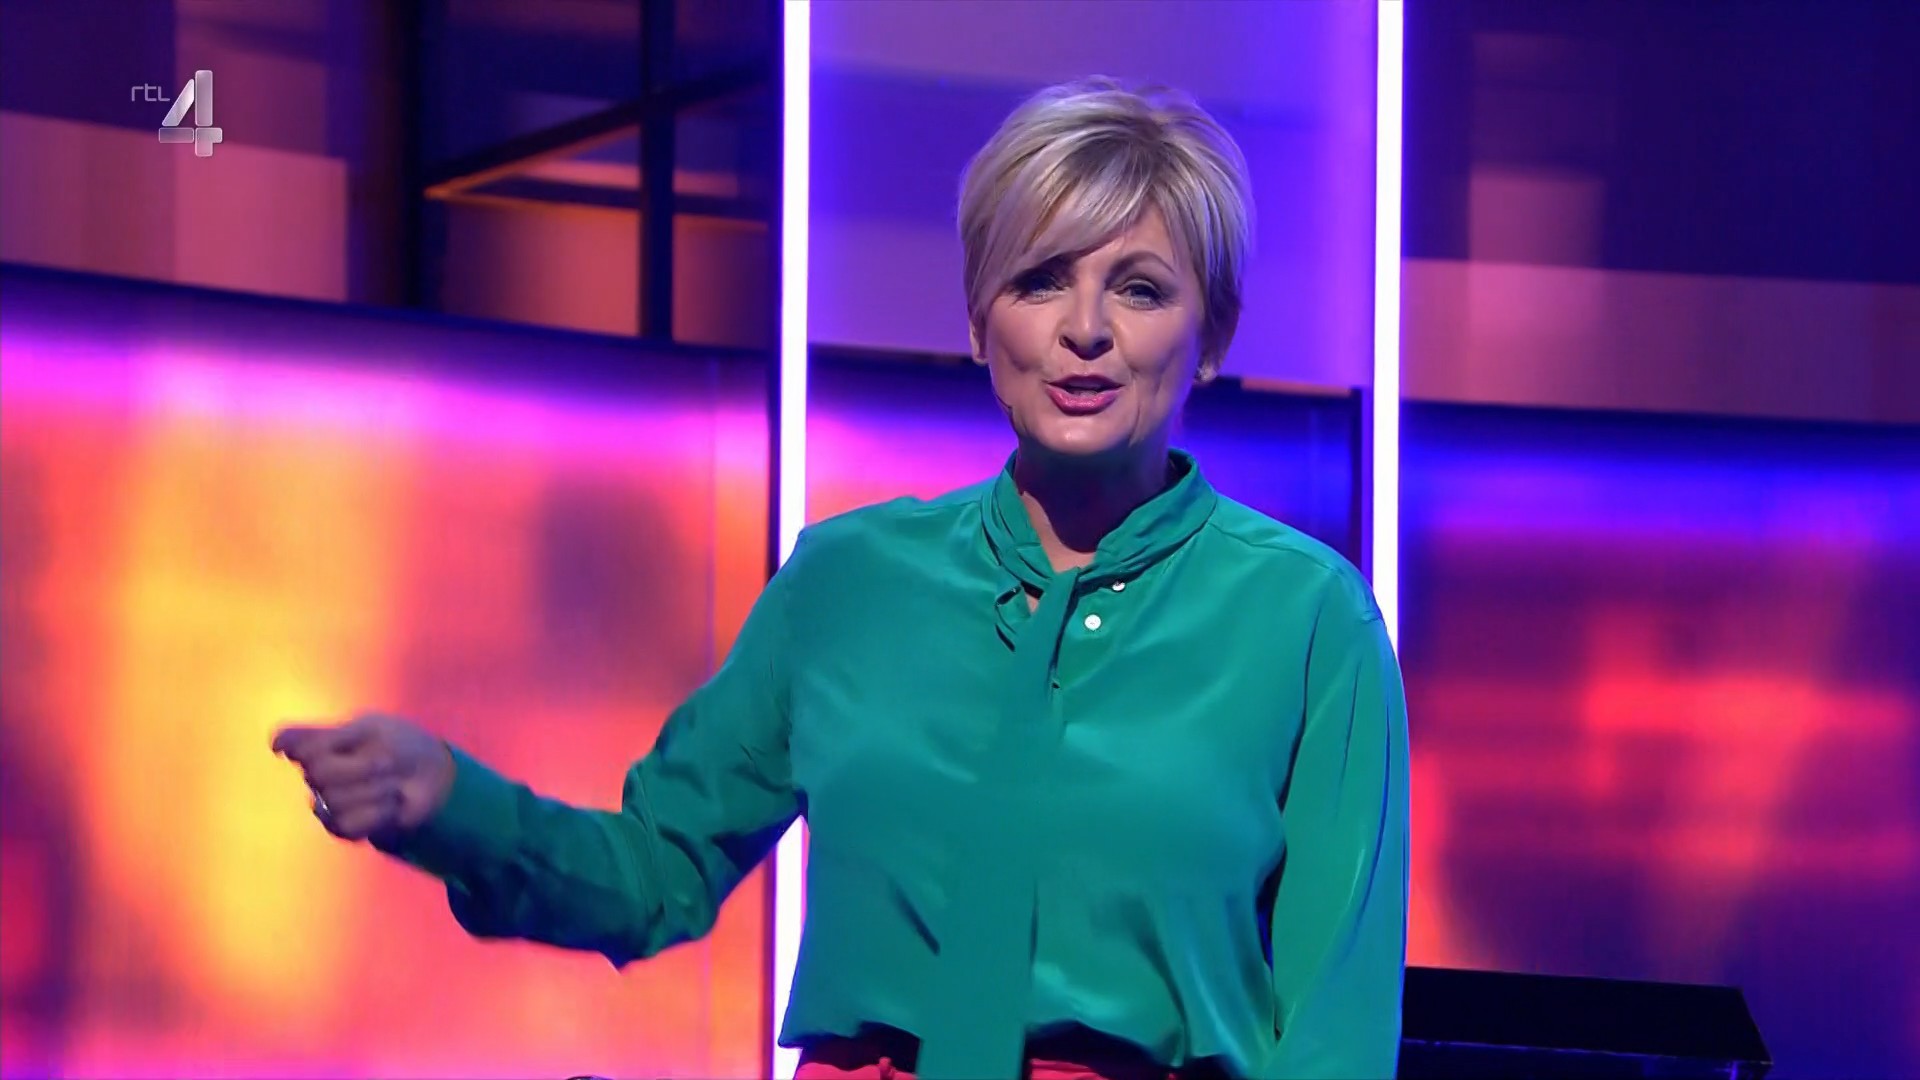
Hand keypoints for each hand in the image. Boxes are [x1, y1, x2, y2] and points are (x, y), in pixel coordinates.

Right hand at [272, 713, 456, 841]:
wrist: (433, 775)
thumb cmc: (401, 744)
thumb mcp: (369, 730)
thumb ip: (323, 736)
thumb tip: (274, 743)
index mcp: (320, 743)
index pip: (296, 746)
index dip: (317, 745)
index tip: (347, 742)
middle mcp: (317, 772)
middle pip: (319, 772)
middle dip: (363, 766)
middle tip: (388, 761)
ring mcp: (327, 800)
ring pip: (336, 799)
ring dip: (376, 789)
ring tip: (392, 784)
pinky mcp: (342, 826)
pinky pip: (348, 823)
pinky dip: (378, 812)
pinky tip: (391, 804)